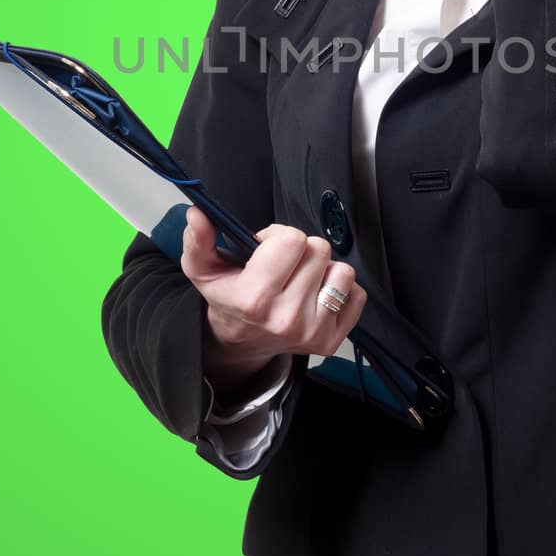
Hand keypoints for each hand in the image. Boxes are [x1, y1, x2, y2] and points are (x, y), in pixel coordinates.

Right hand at [180, 203, 366, 368]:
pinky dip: (339, 290)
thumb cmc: (229, 298)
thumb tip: (198, 214)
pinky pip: (357, 295)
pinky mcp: (332, 341)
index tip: (265, 250)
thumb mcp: (204, 270)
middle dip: (300, 250)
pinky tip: (315, 296)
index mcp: (254, 299)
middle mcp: (286, 319)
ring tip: (300, 280)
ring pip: (342, 271)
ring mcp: (312, 332)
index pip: (292, 240)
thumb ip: (198, 240)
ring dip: (323, 270)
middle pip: (319, 249)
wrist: (242, 341)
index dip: (278, 236)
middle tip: (282, 266)